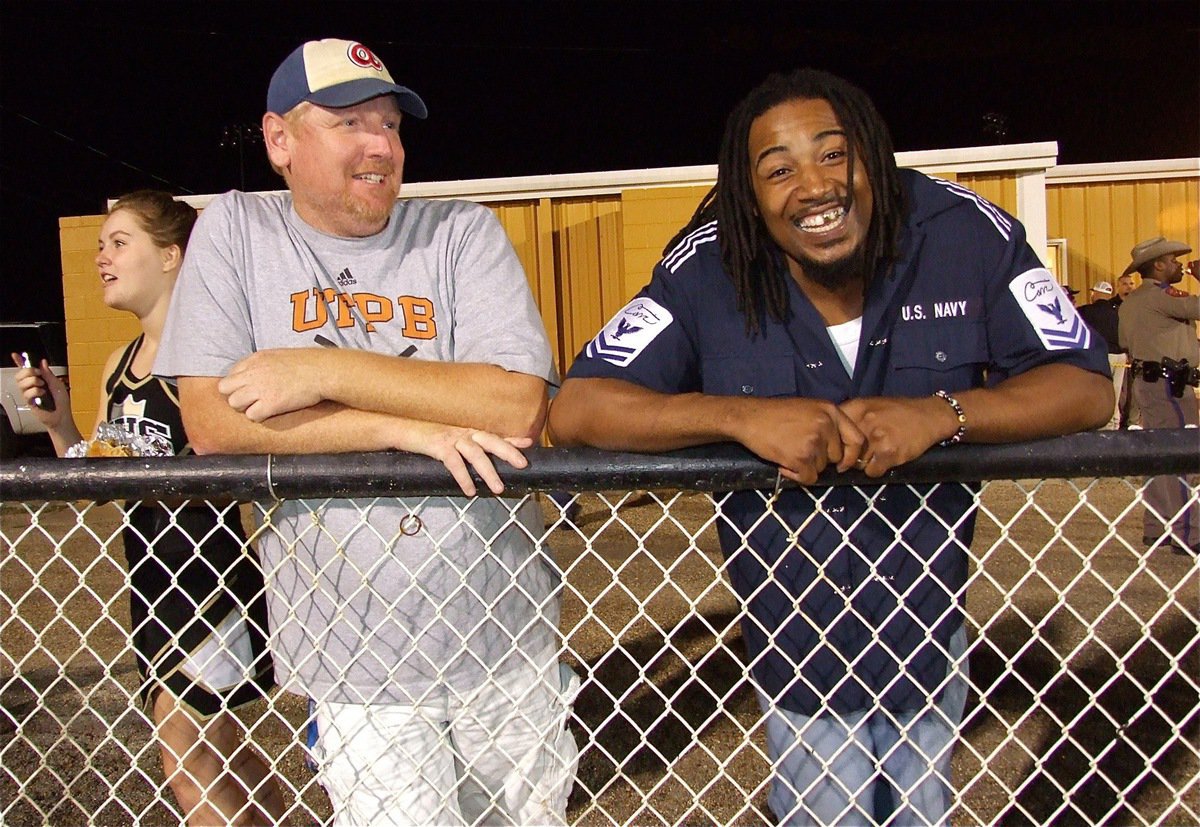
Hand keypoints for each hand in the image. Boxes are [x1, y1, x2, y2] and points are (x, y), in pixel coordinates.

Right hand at [10, 353, 67, 427]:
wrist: (63, 414)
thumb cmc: (61, 401)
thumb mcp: (57, 383)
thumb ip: (48, 373)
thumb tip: (42, 362)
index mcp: (38, 380)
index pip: (26, 370)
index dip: (19, 362)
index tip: (15, 355)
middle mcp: (31, 386)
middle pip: (20, 375)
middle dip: (28, 371)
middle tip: (38, 374)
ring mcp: (29, 394)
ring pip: (21, 383)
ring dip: (33, 381)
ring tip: (42, 386)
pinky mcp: (29, 402)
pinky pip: (27, 393)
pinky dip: (36, 391)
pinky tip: (42, 394)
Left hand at [218, 349, 326, 421]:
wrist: (323, 371)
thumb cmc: (307, 363)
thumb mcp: (278, 356)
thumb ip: (262, 364)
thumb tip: (254, 373)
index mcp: (255, 359)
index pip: (230, 374)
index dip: (238, 385)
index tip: (249, 390)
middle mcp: (253, 373)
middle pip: (225, 389)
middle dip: (235, 396)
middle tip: (250, 401)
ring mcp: (260, 388)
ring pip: (234, 403)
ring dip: (245, 407)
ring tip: (260, 407)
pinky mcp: (271, 404)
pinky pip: (251, 415)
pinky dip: (259, 416)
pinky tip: (270, 413)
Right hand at [394, 421, 531, 496]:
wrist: (400, 429)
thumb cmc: (426, 437)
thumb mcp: (449, 441)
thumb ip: (465, 449)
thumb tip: (480, 463)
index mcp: (468, 431)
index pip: (495, 436)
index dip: (512, 440)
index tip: (530, 444)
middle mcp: (463, 432)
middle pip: (491, 440)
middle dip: (508, 452)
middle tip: (523, 465)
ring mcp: (451, 437)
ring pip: (476, 454)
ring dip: (489, 472)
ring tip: (498, 489)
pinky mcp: (438, 445)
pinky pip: (454, 463)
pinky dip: (463, 477)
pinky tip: (470, 491)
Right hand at [730, 397, 865, 484]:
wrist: (749, 417)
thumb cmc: (776, 414)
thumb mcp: (809, 408)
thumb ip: (828, 424)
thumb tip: (842, 451)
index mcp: (831, 411)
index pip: (857, 439)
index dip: (852, 455)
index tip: (843, 463)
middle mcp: (826, 425)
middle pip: (837, 457)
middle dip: (821, 460)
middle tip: (801, 451)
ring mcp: (814, 442)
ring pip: (821, 468)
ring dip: (806, 466)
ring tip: (788, 451)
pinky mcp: (801, 457)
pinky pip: (808, 478)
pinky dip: (796, 475)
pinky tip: (783, 463)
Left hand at [838, 395, 953, 476]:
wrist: (929, 416)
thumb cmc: (898, 411)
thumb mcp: (871, 404)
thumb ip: (850, 416)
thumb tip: (828, 433)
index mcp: (857, 407)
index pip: (831, 429)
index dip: (832, 441)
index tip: (835, 448)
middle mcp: (864, 421)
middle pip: (842, 449)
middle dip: (847, 456)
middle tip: (857, 455)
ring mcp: (877, 438)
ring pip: (856, 463)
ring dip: (863, 464)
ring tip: (875, 455)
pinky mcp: (889, 453)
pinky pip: (871, 472)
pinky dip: (877, 470)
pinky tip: (885, 460)